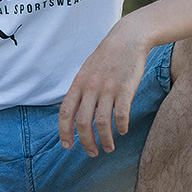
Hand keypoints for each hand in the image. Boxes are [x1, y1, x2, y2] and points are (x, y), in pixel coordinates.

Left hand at [58, 23, 149, 156]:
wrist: (127, 39)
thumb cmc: (106, 57)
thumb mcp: (86, 72)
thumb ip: (80, 91)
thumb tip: (74, 113)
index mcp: (78, 84)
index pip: (65, 113)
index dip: (64, 132)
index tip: (67, 146)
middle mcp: (90, 88)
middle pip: (83, 123)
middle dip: (86, 142)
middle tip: (92, 153)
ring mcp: (108, 89)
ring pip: (102, 123)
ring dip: (105, 140)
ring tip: (109, 148)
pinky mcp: (126, 89)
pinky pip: (121, 114)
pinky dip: (121, 127)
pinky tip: (123, 131)